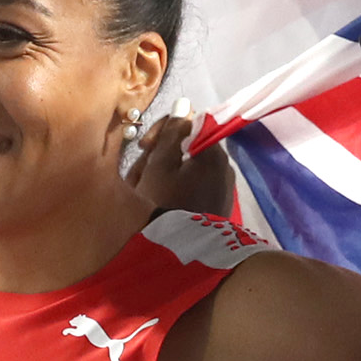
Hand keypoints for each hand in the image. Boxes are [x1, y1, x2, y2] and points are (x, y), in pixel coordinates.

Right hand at [118, 104, 236, 215]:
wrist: (179, 256)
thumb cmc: (164, 204)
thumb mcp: (159, 165)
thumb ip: (171, 132)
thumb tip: (184, 104)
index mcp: (213, 153)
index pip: (189, 123)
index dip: (163, 131)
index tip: (143, 146)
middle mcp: (224, 169)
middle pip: (186, 150)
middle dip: (157, 159)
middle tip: (137, 177)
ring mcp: (222, 192)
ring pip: (185, 172)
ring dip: (160, 177)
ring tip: (140, 196)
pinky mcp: (216, 211)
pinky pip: (192, 191)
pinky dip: (172, 192)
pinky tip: (154, 206)